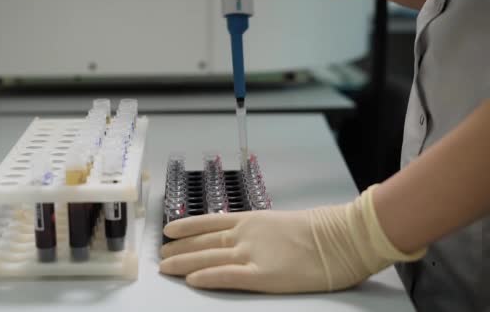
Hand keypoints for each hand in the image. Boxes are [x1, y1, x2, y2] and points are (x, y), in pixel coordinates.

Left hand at [159, 186, 425, 292]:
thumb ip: (263, 231)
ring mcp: (252, 254)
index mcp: (252, 220)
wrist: (341, 236)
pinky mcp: (262, 276)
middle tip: (161, 255)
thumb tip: (252, 238)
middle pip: (204, 242)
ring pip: (208, 258)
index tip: (169, 229)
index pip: (210, 223)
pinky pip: (228, 277)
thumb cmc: (321, 230)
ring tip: (165, 268)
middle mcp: (245, 235)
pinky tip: (190, 281)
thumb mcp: (284, 224)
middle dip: (180, 249)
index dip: (187, 226)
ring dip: (184, 263)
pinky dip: (207, 278)